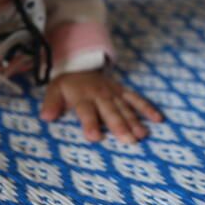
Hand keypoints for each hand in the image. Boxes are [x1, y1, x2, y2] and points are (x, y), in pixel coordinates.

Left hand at [40, 70, 163, 142]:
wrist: (80, 64)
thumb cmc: (67, 85)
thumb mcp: (54, 90)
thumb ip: (51, 104)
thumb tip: (46, 117)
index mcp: (82, 96)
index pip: (86, 111)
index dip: (90, 123)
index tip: (95, 137)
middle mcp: (100, 95)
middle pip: (110, 111)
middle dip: (119, 126)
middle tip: (128, 140)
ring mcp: (114, 92)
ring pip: (126, 107)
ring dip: (135, 120)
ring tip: (142, 135)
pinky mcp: (123, 91)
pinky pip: (137, 99)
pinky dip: (148, 108)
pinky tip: (158, 119)